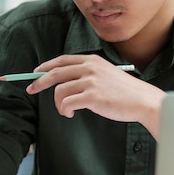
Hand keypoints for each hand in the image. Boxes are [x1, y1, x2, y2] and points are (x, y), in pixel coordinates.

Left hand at [26, 54, 165, 137]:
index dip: (46, 66)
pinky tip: (71, 113)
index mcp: (92, 60)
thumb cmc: (125, 92)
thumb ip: (88, 73)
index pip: (62, 60)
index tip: (35, 73)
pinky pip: (67, 103)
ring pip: (60, 91)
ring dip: (58, 104)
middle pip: (55, 72)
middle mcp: (90, 68)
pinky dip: (65, 110)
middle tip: (31, 90)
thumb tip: (65, 81)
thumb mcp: (106, 74)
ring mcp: (91, 81)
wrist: (142, 100)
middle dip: (39, 82)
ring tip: (66, 111)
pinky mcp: (92, 96)